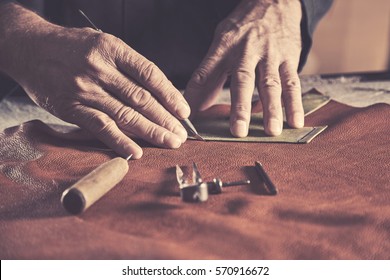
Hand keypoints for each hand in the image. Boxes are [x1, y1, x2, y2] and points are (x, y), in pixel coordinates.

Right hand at [1, 5, 189, 158]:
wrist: (29, 48)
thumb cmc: (71, 47)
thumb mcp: (102, 43)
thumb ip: (127, 66)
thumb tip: (157, 93)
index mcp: (112, 48)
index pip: (150, 75)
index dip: (171, 95)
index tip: (184, 111)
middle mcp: (99, 68)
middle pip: (141, 98)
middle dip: (166, 118)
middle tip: (181, 134)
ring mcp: (85, 89)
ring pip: (125, 114)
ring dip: (151, 131)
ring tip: (170, 142)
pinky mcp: (71, 108)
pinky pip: (100, 127)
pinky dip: (119, 141)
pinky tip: (136, 152)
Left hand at [185, 0, 303, 136]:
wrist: (275, 1)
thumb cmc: (242, 28)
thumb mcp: (221, 42)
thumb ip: (210, 73)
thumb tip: (196, 104)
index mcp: (225, 46)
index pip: (207, 69)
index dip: (198, 90)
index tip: (190, 111)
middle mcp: (248, 51)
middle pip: (243, 80)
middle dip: (240, 107)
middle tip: (238, 131)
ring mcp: (271, 55)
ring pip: (271, 84)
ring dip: (272, 109)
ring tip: (271, 131)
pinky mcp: (289, 59)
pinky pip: (292, 83)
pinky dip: (295, 103)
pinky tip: (296, 122)